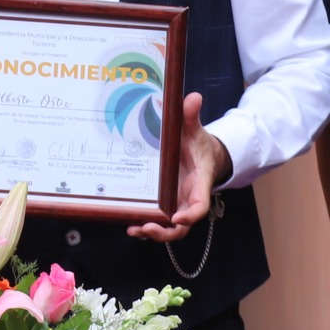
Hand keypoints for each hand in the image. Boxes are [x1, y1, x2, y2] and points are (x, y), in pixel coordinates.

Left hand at [129, 94, 226, 241]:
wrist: (201, 152)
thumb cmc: (198, 144)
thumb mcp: (195, 129)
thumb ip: (192, 116)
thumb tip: (192, 97)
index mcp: (200, 183)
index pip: (200, 205)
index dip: (191, 215)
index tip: (178, 217)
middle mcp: (188, 198)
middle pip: (182, 226)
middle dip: (167, 231)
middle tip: (149, 227)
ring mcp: (177, 203)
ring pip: (169, 227)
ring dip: (153, 232)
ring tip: (135, 229)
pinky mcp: (166, 203)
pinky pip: (158, 218)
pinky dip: (145, 224)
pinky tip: (129, 223)